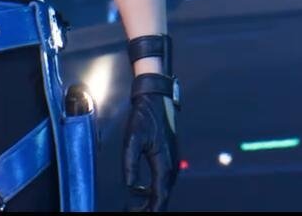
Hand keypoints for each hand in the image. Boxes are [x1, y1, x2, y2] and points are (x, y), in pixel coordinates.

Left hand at [122, 75, 179, 211]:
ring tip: (133, 206)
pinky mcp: (169, 157)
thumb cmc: (144, 117)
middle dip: (149, 207)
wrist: (156, 98)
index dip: (150, 210)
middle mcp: (171, 165)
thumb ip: (130, 165)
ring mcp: (172, 161)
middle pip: (162, 196)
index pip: (159, 197)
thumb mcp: (132, 140)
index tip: (135, 214)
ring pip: (163, 189)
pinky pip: (163, 180)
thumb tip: (130, 187)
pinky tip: (141, 191)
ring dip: (150, 200)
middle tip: (130, 211)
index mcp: (164, 164)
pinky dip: (153, 190)